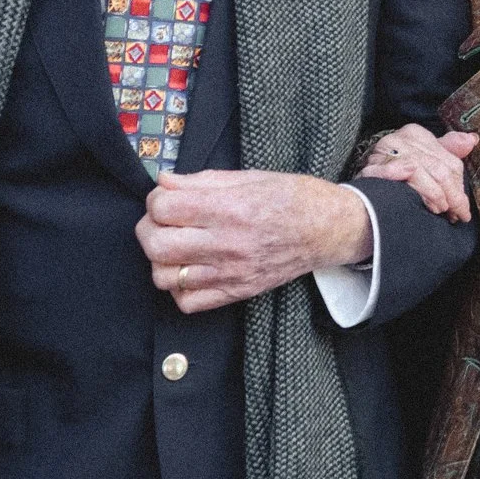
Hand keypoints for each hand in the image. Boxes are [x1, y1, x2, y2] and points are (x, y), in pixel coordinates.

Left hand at [135, 170, 373, 313]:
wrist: (330, 229)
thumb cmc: (295, 197)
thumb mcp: (251, 176)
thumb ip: (203, 180)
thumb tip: (164, 182)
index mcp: (232, 208)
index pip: (165, 208)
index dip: (157, 199)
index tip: (167, 197)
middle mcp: (229, 243)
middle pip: (157, 245)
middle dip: (149, 229)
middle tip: (162, 221)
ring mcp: (232, 272)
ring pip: (165, 276)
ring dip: (161, 259)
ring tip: (176, 246)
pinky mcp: (237, 292)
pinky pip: (187, 302)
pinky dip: (179, 288)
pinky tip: (190, 270)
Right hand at [353, 124, 479, 221]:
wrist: (356, 208)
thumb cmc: (393, 188)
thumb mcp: (424, 166)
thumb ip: (447, 152)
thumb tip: (471, 140)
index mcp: (414, 134)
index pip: (448, 159)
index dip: (459, 185)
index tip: (463, 207)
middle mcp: (398, 138)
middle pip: (439, 167)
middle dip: (453, 194)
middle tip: (458, 214)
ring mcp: (384, 151)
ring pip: (424, 170)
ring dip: (436, 195)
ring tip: (441, 212)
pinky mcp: (372, 168)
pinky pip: (403, 172)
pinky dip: (419, 189)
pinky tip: (425, 204)